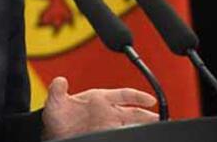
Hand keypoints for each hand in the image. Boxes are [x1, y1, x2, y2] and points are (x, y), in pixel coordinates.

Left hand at [41, 77, 157, 139]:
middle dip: (148, 115)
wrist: (54, 132)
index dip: (137, 96)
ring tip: (156, 130)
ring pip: (131, 126)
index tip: (151, 100)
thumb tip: (59, 80)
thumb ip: (57, 90)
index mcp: (99, 98)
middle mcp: (107, 111)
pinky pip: (122, 135)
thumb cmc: (57, 115)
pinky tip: (138, 136)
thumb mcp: (54, 102)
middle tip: (162, 119)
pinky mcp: (105, 135)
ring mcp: (108, 125)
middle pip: (133, 112)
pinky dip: (131, 135)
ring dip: (143, 127)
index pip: (123, 95)